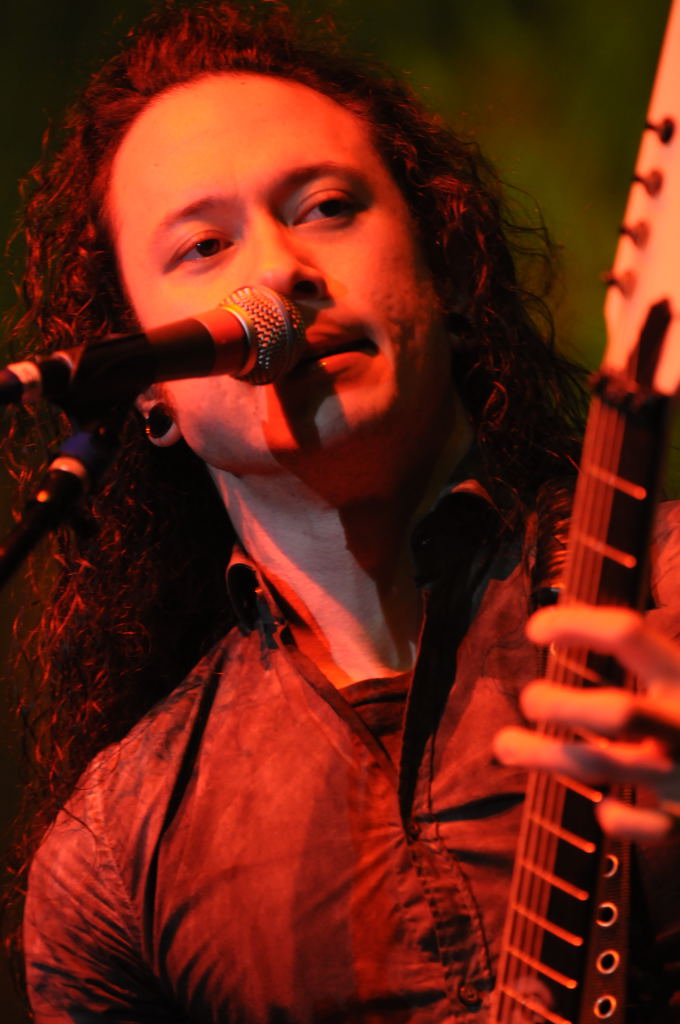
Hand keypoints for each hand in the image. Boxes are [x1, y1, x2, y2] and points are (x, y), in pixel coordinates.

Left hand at [494, 603, 679, 841]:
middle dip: (562, 704)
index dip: (576, 624)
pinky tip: (600, 807)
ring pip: (604, 767)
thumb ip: (651, 651)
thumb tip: (611, 623)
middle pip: (616, 712)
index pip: (627, 635)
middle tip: (531, 699)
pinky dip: (618, 818)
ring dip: (545, 756)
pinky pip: (643, 827)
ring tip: (504, 745)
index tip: (536, 628)